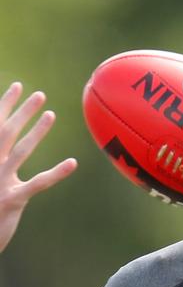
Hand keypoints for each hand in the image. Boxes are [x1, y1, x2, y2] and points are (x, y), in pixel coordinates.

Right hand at [0, 82, 76, 252]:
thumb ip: (2, 163)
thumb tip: (8, 149)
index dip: (5, 104)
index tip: (18, 86)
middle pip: (6, 132)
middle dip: (22, 111)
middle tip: (41, 95)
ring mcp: (0, 182)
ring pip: (20, 151)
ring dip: (36, 132)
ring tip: (51, 114)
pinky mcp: (12, 201)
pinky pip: (37, 184)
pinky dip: (56, 173)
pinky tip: (72, 163)